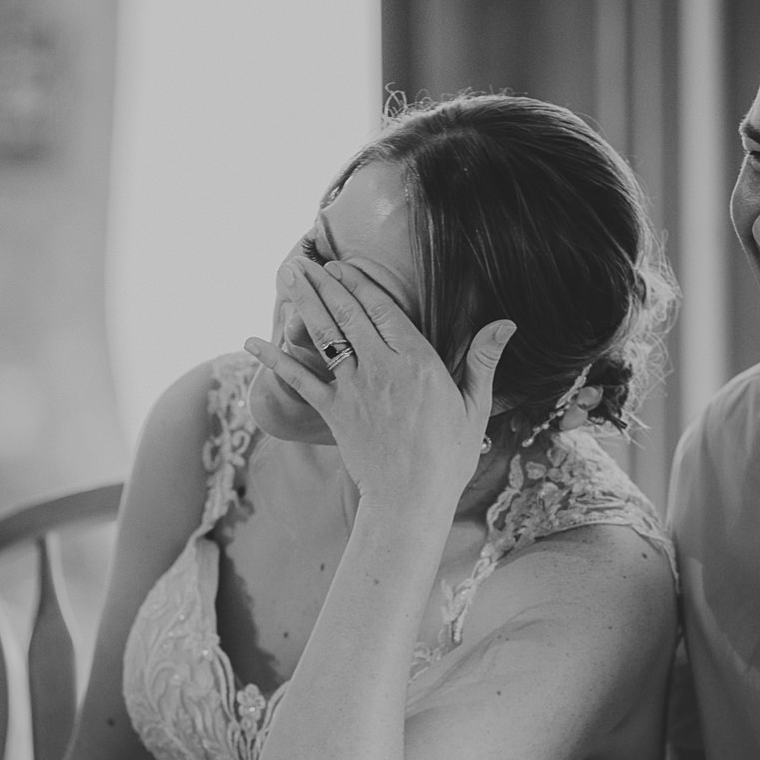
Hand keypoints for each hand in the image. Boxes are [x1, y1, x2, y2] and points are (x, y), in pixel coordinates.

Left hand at [244, 256, 515, 504]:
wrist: (411, 501)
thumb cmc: (449, 456)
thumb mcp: (475, 405)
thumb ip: (483, 359)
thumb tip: (507, 322)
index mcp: (418, 362)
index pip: (383, 309)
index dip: (359, 283)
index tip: (342, 264)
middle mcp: (382, 368)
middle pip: (348, 314)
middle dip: (325, 282)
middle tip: (305, 258)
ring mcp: (354, 390)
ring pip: (324, 335)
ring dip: (304, 302)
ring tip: (289, 276)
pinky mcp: (334, 413)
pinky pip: (300, 380)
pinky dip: (275, 360)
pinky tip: (252, 341)